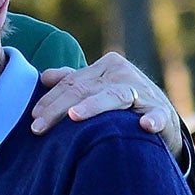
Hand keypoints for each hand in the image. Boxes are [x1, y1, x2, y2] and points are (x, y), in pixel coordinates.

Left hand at [32, 54, 184, 161]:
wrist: (162, 118)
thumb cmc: (121, 104)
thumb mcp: (98, 89)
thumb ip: (73, 81)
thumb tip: (44, 77)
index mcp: (107, 66)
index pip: (72, 82)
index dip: (50, 99)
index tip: (32, 118)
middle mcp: (124, 74)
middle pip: (85, 90)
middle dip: (58, 109)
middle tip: (38, 127)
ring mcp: (143, 92)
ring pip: (114, 97)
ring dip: (94, 107)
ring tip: (74, 116)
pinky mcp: (161, 112)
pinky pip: (156, 115)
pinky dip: (151, 120)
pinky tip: (145, 126)